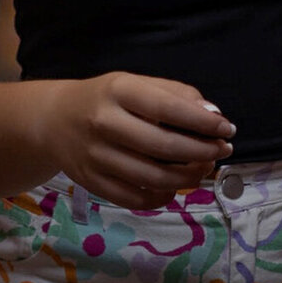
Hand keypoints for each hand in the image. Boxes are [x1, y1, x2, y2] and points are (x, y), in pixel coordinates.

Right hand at [39, 72, 235, 209]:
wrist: (54, 120)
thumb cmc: (107, 99)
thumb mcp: (137, 84)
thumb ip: (176, 95)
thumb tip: (214, 116)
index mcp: (119, 91)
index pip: (168, 109)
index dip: (203, 122)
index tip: (227, 129)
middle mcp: (104, 123)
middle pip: (164, 147)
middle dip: (202, 152)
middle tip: (221, 151)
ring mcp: (95, 156)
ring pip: (153, 177)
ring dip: (189, 177)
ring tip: (203, 168)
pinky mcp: (92, 182)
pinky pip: (135, 199)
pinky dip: (163, 197)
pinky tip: (175, 187)